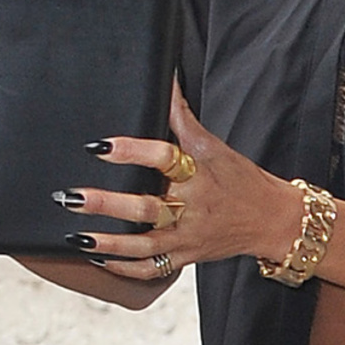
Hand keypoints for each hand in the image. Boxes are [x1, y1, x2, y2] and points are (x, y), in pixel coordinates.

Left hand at [53, 88, 292, 281]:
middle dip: (106, 204)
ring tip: (76, 235)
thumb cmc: (240, 179)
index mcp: (199, 172)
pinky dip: (123, 267)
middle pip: (145, 208)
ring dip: (107, 243)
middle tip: (72, 196)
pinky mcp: (185, 259)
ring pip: (143, 246)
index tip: (98, 146)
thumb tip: (166, 76)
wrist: (272, 220)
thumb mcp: (213, 145)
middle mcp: (192, 207)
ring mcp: (187, 238)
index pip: (162, 157)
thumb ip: (182, 116)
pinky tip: (98, 258)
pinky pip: (151, 269)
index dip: (130, 151)